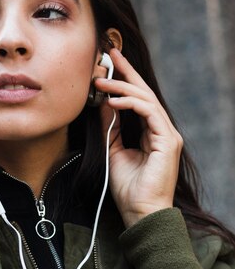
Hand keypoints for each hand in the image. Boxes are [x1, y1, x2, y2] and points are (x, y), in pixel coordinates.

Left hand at [96, 49, 182, 227]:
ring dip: (122, 87)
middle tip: (108, 55)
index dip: (124, 79)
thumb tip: (104, 103)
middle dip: (126, 72)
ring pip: (146, 99)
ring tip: (101, 81)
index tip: (108, 63)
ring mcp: (167, 134)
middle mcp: (162, 130)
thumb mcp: (114, 151)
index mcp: (151, 132)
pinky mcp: (167, 141)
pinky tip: (113, 100)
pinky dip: (131, 103)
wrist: (140, 213)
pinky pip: (149, 113)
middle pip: (144, 93)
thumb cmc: (128, 189)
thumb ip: (111, 127)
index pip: (138, 99)